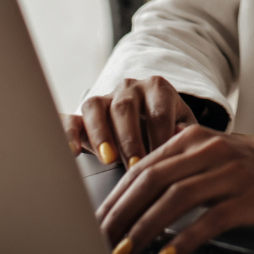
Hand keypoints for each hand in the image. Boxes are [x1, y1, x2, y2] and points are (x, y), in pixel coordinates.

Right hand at [61, 76, 199, 166]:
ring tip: (107, 159)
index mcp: (157, 88)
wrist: (148, 121)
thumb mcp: (182, 127)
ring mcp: (104, 98)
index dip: (160, 135)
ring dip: (101, 134)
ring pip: (95, 107)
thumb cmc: (168, 127)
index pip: (158, 109)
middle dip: (130, 138)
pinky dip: (69, 133)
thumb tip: (180, 137)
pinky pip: (70, 118)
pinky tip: (73, 152)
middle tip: (135, 165)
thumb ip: (184, 131)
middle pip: (125, 107)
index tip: (162, 160)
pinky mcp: (84, 114)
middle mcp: (129, 88)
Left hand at [96, 128, 253, 253]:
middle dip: (119, 215)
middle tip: (97, 243)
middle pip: (151, 180)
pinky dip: (184, 239)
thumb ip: (182, 165)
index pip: (143, 167)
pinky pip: (210, 220)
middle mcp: (210, 150)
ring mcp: (231, 173)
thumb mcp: (218, 156)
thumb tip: (137, 191)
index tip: (96, 224)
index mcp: (196, 137)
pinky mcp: (250, 198)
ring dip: (143, 229)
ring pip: (174, 199)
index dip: (114, 198)